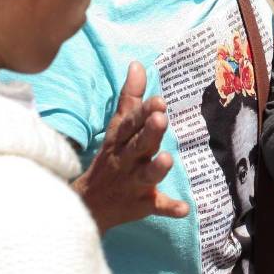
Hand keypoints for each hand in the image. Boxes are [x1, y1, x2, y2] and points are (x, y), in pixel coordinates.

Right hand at [74, 62, 189, 233]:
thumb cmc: (111, 157)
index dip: (144, 112)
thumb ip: (131, 98)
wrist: (89, 204)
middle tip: (161, 119)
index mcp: (121, 140)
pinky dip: (169, 208)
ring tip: (167, 160)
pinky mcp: (142, 204)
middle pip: (139, 144)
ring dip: (157, 168)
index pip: (132, 123)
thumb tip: (138, 64)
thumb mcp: (118, 128)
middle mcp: (126, 159)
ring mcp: (134, 183)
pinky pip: (156, 207)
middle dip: (150, 132)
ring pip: (146, 175)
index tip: (159, 101)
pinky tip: (184, 209)